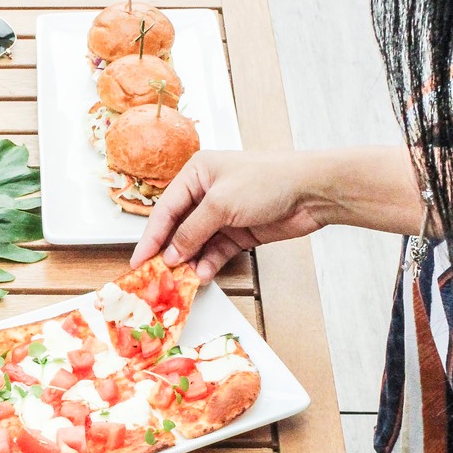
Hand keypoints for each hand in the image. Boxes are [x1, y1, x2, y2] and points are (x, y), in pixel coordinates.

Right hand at [131, 150, 331, 279]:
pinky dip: (209, 263)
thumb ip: (193, 230)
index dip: (151, 236)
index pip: (165, 208)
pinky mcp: (239, 231)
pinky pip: (215, 251)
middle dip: (170, 251)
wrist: (313, 191)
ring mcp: (223, 213)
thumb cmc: (268, 180)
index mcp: (197, 173)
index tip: (139, 260)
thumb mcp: (222, 203)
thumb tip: (171, 253)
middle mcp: (207, 192)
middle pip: (179, 227)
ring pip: (196, 243)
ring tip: (183, 278)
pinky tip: (203, 274)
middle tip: (157, 276)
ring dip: (190, 261)